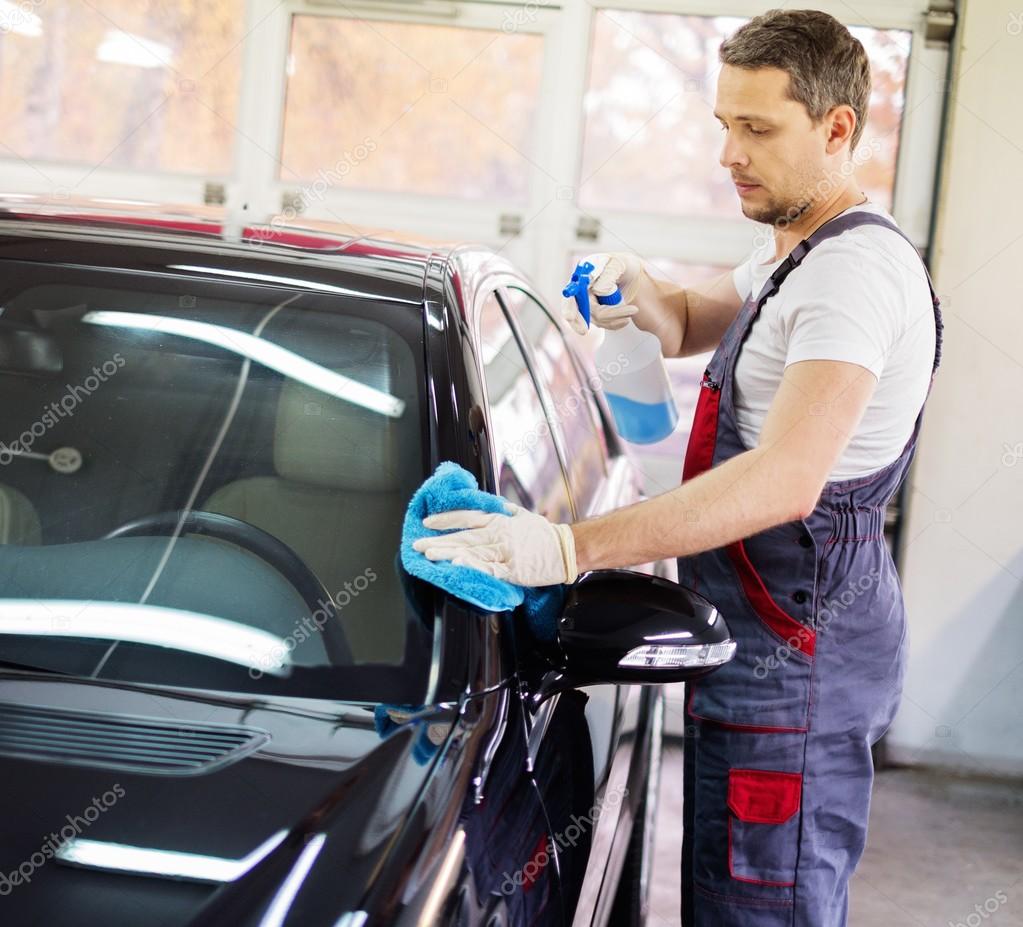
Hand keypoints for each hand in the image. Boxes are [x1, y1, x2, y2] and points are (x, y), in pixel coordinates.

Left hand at [412, 502, 577, 586]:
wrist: (566, 549)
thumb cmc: (543, 534)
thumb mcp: (521, 515)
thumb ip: (502, 511)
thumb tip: (489, 505)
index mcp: (499, 520)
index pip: (467, 517)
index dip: (446, 519)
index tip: (428, 521)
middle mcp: (499, 534)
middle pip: (463, 536)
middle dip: (438, 540)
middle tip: (416, 543)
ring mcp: (505, 552)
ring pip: (471, 551)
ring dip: (448, 552)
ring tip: (429, 554)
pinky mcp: (512, 569)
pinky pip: (489, 568)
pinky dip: (472, 566)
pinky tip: (457, 565)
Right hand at [561, 252, 646, 335]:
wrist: (632, 275)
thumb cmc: (622, 265)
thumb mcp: (618, 265)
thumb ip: (608, 274)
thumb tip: (598, 290)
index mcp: (582, 276)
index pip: (571, 293)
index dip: (568, 305)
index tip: (569, 316)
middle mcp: (581, 292)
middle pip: (576, 310)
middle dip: (579, 322)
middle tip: (583, 331)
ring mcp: (588, 305)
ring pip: (595, 319)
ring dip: (614, 318)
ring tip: (632, 310)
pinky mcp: (597, 314)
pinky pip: (603, 324)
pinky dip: (616, 322)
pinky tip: (626, 318)